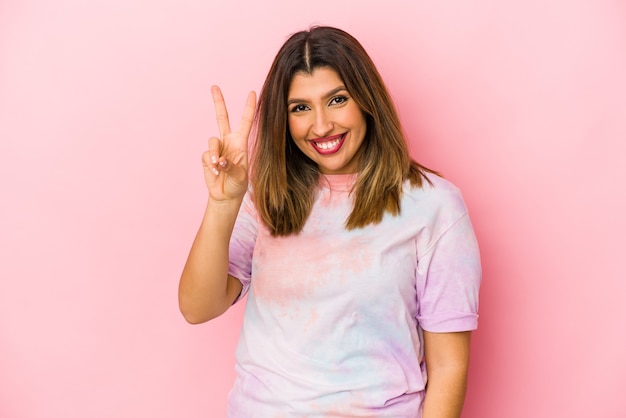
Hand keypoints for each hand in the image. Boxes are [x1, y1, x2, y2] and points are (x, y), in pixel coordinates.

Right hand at [202, 85, 255, 201]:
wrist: (226, 195)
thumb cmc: (238, 184)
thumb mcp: (241, 176)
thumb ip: (231, 167)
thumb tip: (220, 160)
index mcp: (241, 142)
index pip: (245, 121)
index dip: (249, 107)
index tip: (252, 92)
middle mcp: (228, 141)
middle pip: (222, 117)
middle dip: (218, 102)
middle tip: (214, 86)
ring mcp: (217, 148)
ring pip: (212, 141)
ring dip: (215, 154)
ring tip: (219, 167)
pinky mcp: (208, 157)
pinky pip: (207, 155)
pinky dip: (211, 164)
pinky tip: (215, 172)